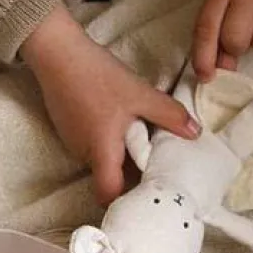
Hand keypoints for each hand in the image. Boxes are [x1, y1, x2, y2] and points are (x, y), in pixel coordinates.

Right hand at [22, 7, 199, 204]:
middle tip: (158, 161)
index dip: (127, 201)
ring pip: (101, 157)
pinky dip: (108, 138)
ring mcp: (73, 139)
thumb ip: (168, 115)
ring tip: (144, 136)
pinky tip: (121, 118)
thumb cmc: (98, 76)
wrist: (57, 51)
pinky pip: (92, 142)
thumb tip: (195, 134)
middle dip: (132, 173)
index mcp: (101, 152)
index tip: (149, 194)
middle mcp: (83, 153)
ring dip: (120, 152)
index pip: (108, 195)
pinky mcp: (68, 125)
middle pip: (108, 176)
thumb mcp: (139, 94)